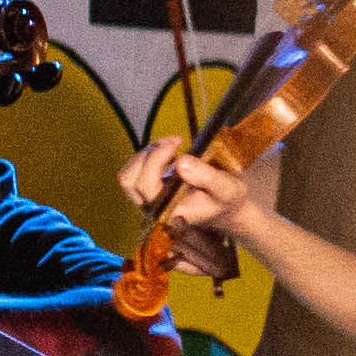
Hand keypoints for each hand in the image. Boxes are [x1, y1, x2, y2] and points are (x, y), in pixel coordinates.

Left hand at [140, 145, 260, 273]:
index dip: (155, 160)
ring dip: (146, 154)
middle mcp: (154, 209)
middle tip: (175, 142)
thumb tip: (181, 162)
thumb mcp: (228, 188)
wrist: (225, 206)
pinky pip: (133, 171)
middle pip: (129, 180)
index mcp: (171, 212)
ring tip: (171, 145)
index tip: (176, 143)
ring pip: (128, 175)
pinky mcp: (146, 192)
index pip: (146, 186)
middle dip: (150, 154)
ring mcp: (147, 201)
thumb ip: (207, 177)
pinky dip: (147, 155)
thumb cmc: (226, 199)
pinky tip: (168, 150)